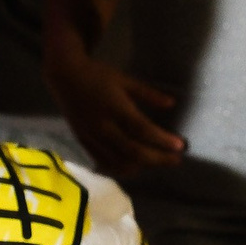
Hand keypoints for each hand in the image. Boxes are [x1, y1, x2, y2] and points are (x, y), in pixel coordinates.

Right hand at [52, 58, 184, 174]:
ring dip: (143, 166)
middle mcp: (104, 126)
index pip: (142, 130)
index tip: (181, 146)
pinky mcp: (84, 143)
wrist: (65, 77)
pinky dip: (122, 168)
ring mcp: (92, 137)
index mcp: (115, 108)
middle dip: (158, 159)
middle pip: (134, 151)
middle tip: (176, 160)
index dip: (162, 140)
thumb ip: (148, 94)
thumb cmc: (98, 76)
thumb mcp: (125, 80)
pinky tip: (136, 167)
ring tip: (159, 162)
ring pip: (120, 161)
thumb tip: (172, 104)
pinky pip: (105, 162)